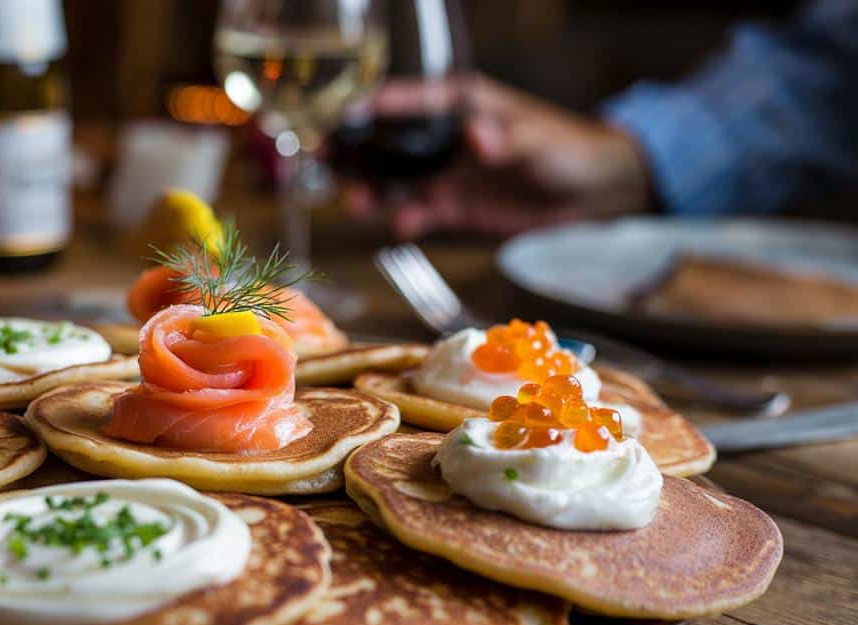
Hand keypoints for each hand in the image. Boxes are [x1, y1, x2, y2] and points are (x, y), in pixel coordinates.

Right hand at [345, 75, 653, 238]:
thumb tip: (476, 138)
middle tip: (327, 165)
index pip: (407, 101)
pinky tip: (402, 227)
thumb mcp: (537, 138)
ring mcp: (446, 174)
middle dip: (355, 154)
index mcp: (460, 105)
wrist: (594, 192)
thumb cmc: (567, 147)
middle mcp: (444, 139)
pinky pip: (418, 213)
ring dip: (372, 191)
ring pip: (394, 181)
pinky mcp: (453, 207)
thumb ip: (505, 139)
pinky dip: (404, 220)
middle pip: (387, 144)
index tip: (342, 118)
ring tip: (356, 204)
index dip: (371, 108)